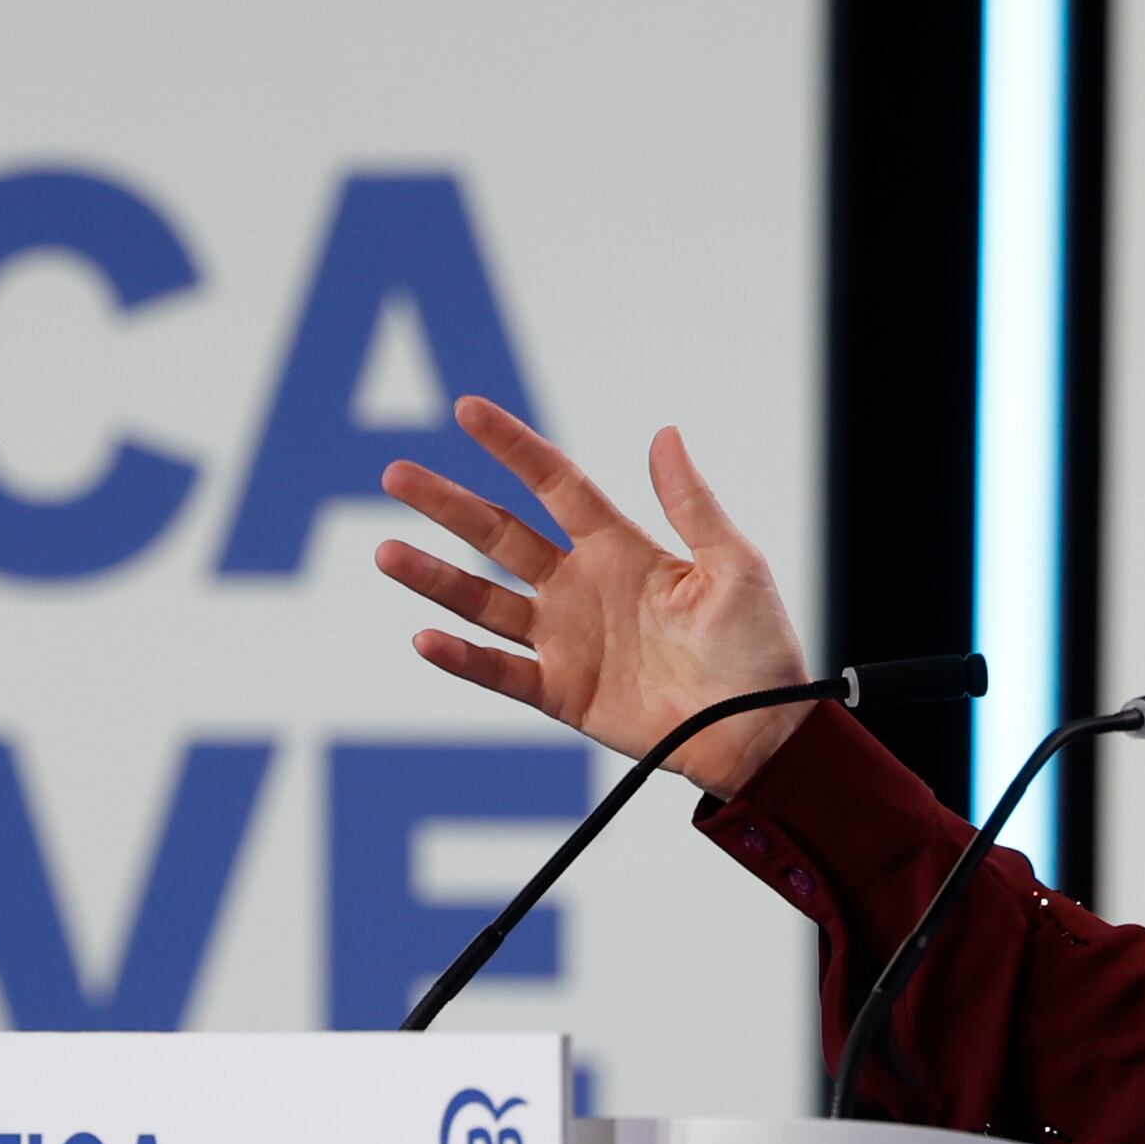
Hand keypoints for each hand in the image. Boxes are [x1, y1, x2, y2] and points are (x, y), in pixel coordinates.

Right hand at [375, 398, 814, 794]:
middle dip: (448, 505)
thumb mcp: (734, 563)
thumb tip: (664, 432)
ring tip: (385, 551)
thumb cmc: (757, 646)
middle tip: (396, 475)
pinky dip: (462, 659)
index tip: (468, 410)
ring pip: (485, 600)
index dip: (513, 448)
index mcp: (621, 548)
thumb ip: (691, 504)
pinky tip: (424, 637)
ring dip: (435, 577)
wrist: (759, 733)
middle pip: (501, 535)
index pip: (555, 485)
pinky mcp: (563, 693)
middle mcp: (582, 587)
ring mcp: (567, 641)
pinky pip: (501, 672)